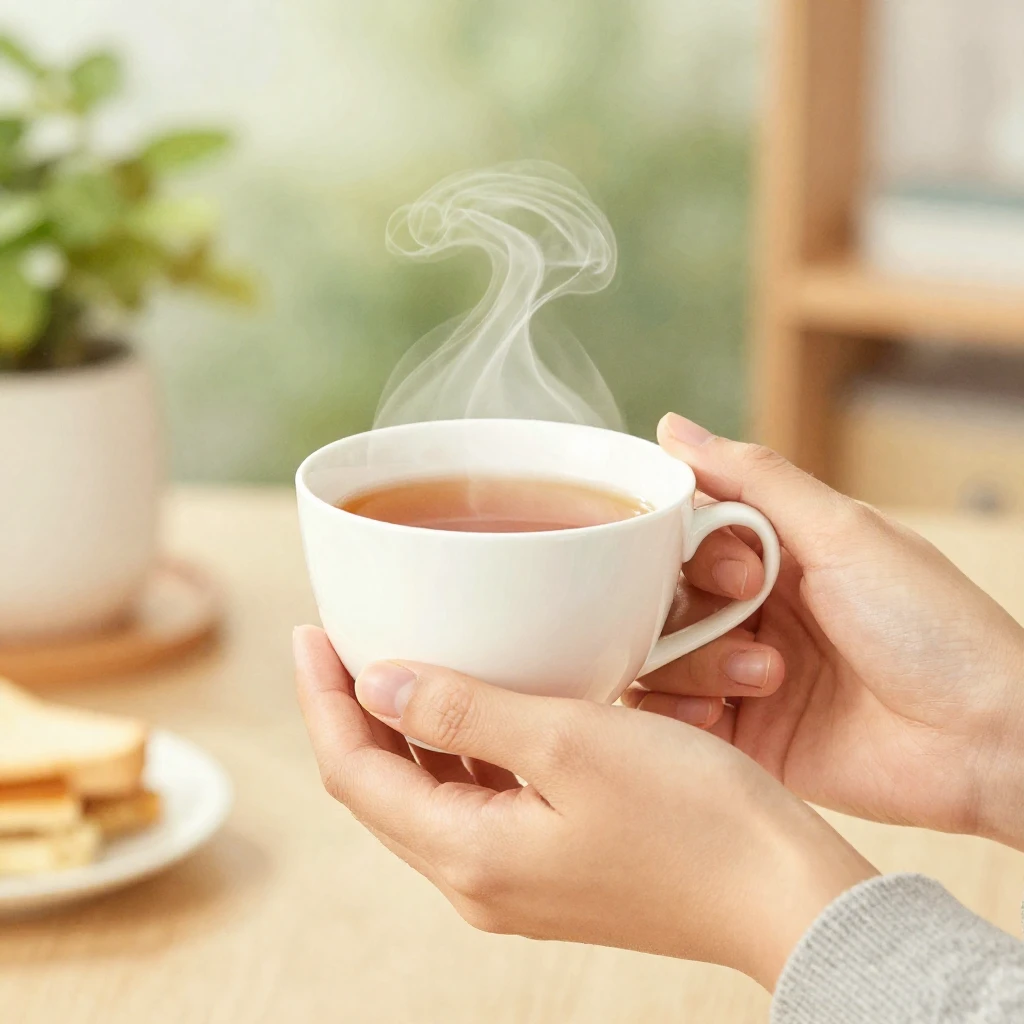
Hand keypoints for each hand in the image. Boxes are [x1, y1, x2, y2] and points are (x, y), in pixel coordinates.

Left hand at [294, 625, 875, 989]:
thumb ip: (464, 713)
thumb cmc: (693, 817)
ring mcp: (515, 878)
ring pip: (425, 793)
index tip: (309, 631)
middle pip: (380, 787)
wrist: (784, 895)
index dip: (323, 700)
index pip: (355, 772)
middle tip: (342, 637)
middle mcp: (479, 880)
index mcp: (469, 854)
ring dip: (401, 729)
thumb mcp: (570, 743)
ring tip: (395, 659)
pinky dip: (455, 749)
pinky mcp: (552, 865)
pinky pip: (475, 801)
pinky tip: (474, 706)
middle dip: (350, 711)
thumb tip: (375, 683)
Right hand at [625, 414, 1023, 849]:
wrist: (983, 740)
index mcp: (775, 554)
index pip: (683, 536)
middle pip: (660, 598)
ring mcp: (740, 675)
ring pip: (655, 656)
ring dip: (695, 663)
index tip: (739, 570)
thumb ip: (753, 478)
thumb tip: (672, 428)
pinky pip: (665, 719)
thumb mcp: (843, 532)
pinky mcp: (739, 737)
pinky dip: (676, 715)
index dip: (690, 550)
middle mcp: (751, 612)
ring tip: (765, 677)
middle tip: (751, 617)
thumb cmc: (933, 627)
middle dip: (694, 611)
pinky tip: (719, 716)